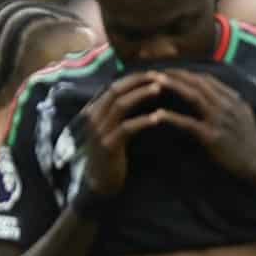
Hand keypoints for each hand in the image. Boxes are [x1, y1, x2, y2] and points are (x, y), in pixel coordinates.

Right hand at [80, 71, 169, 197]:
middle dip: (139, 81)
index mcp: (95, 111)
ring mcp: (99, 131)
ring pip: (121, 105)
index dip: (135, 77)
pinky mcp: (108, 146)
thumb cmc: (111, 153)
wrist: (100, 182)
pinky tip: (159, 117)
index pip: (114, 85)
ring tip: (161, 89)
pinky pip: (127, 127)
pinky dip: (144, 120)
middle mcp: (94, 118)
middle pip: (117, 90)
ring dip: (142, 95)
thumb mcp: (112, 128)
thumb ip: (121, 111)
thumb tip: (142, 90)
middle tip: (161, 76)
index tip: (155, 72)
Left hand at [153, 68, 255, 183]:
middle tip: (155, 72)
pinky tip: (156, 115)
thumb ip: (229, 103)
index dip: (187, 73)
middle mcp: (227, 105)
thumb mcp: (243, 116)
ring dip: (173, 87)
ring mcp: (219, 119)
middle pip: (198, 82)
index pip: (207, 79)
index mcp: (233, 99)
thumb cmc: (248, 143)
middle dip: (176, 74)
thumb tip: (215, 94)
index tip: (169, 71)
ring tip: (153, 82)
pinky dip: (172, 118)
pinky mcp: (212, 136)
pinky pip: (188, 123)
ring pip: (194, 96)